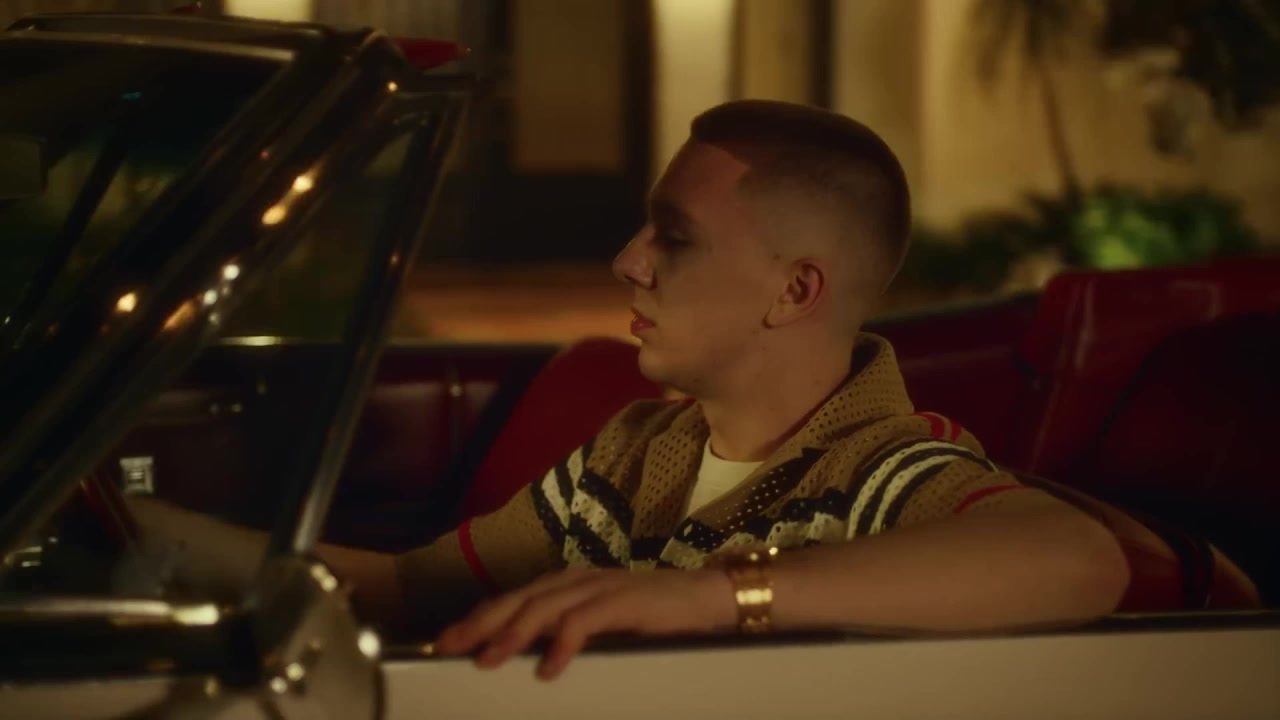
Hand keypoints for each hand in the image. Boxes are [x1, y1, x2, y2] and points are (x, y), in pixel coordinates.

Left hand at [434, 567, 737, 679]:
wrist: (707, 598)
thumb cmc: (654, 620)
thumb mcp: (602, 627)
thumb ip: (568, 634)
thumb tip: (530, 661)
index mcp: (568, 585)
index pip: (513, 599)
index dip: (479, 618)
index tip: (446, 643)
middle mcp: (577, 581)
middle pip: (517, 599)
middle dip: (480, 623)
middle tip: (449, 648)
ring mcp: (600, 588)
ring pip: (543, 607)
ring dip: (512, 633)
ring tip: (488, 659)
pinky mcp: (624, 601)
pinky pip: (585, 621)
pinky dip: (563, 643)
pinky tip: (548, 668)